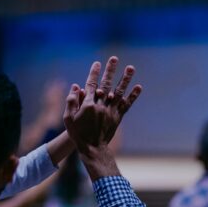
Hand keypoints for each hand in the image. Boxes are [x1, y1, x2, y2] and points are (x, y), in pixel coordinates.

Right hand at [64, 56, 141, 179]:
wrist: (92, 148)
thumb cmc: (78, 133)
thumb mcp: (68, 119)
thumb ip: (71, 102)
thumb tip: (76, 86)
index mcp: (88, 104)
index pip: (91, 84)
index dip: (94, 73)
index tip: (97, 63)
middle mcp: (101, 105)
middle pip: (106, 84)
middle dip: (110, 70)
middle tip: (114, 58)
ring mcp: (111, 110)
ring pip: (119, 92)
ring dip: (125, 79)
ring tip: (130, 68)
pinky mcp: (118, 117)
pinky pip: (126, 104)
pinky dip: (133, 96)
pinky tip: (139, 87)